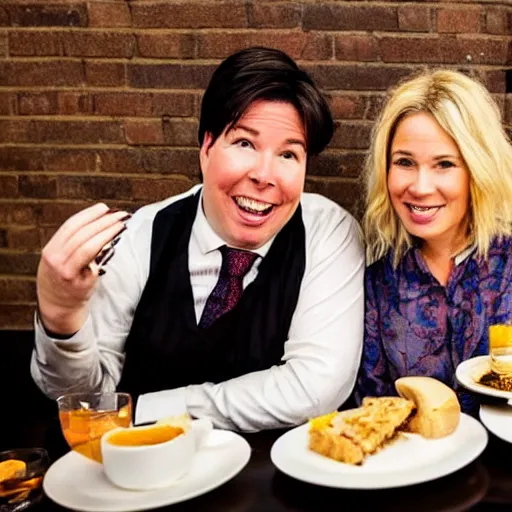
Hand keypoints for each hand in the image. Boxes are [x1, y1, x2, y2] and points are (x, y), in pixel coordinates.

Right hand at [37, 203, 129, 334]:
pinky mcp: (80, 283)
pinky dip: (105, 250)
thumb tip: (98, 222)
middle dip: (103, 221)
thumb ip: (72, 243)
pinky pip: (95, 262)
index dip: (89, 214)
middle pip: (82, 233)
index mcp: (51, 250)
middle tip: (120, 214)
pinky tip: (115, 243)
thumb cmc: (62, 279)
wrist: (57, 307)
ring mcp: (67, 272)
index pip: (71, 225)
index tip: (104, 208)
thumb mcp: (58, 259)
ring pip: (89, 246)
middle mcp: (56, 259)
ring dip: (107, 233)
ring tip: (121, 225)